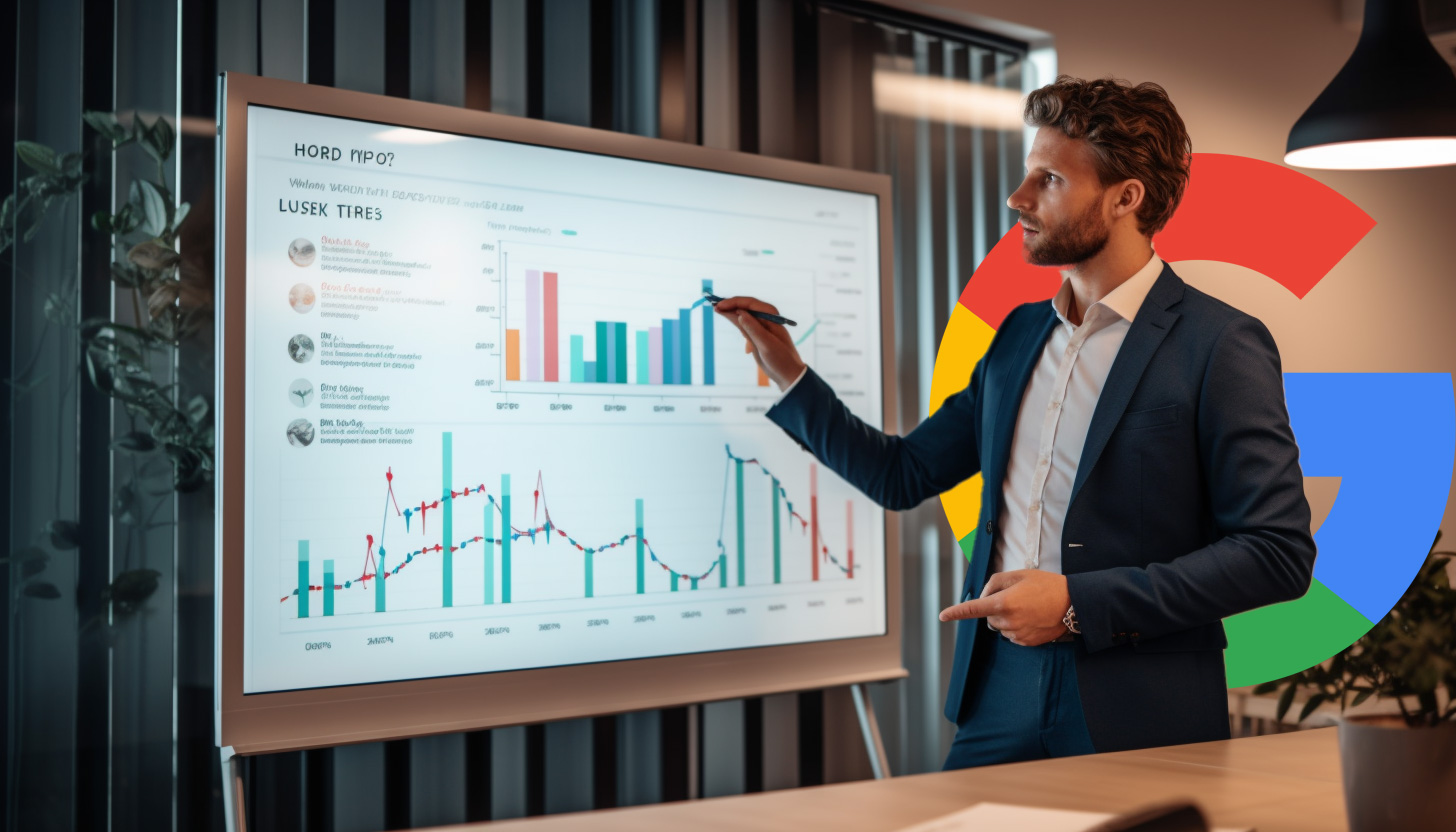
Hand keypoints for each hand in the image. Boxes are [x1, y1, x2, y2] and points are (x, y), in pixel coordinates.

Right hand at [713, 296, 806, 390]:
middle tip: (714, 307)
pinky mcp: (757, 334)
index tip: (718, 306)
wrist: (788, 373)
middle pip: (744, 307)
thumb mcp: (766, 344)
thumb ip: (753, 329)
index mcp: (770, 315)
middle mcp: (766, 317)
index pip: (749, 303)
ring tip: (718, 311)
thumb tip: (740, 313)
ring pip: (742, 315)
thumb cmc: (781, 359)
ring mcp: (761, 325)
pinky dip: (736, 325)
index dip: (732, 302)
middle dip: (729, 306)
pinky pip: (744, 325)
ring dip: (731, 314)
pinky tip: (730, 323)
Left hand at [938, 570, 1071, 645]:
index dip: (956, 612)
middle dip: (995, 607)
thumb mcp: (1019, 575)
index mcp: (1003, 603)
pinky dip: (1016, 627)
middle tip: (1015, 597)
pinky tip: (1031, 618)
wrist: (1073, 603)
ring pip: (999, 627)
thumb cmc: (1045, 585)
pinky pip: (1011, 635)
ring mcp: (1017, 634)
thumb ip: (995, 583)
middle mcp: (1008, 622)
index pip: (974, 609)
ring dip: (1006, 618)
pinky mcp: (1026, 643)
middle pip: (988, 617)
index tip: (942, 616)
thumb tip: (984, 597)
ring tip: (1027, 607)